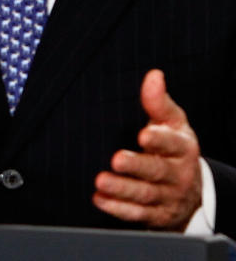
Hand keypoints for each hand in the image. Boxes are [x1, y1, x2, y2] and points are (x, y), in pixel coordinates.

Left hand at [93, 69, 202, 229]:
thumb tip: (153, 76)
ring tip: (101, 181)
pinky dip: (118, 208)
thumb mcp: (171, 123)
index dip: (160, 139)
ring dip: (122, 189)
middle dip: (137, 166)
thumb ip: (158, 102)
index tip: (143, 134)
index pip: (173, 143)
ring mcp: (167, 196)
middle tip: (117, 159)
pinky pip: (137, 214)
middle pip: (158, 171)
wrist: (190, 190)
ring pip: (145, 194)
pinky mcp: (155, 215)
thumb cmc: (173, 147)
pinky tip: (100, 199)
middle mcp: (177, 173)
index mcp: (182, 148)